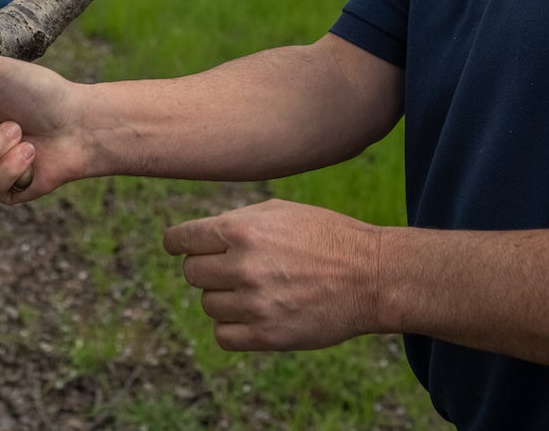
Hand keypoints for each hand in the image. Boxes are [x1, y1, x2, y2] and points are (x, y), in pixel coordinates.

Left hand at [162, 199, 385, 351]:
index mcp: (242, 230)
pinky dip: (232, 327)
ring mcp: (254, 304)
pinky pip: (223, 336)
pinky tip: (252, 314)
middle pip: (193, 273)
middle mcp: (243, 266)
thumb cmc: (325, 236)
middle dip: (208, 268)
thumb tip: (195, 237)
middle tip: (233, 267)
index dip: (177, 243)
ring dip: (224, 297)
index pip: (182, 240)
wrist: (371, 275)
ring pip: (208, 304)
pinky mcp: (267, 336)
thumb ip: (236, 221)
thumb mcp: (280, 211)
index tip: (177, 247)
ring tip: (255, 289)